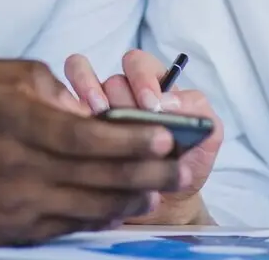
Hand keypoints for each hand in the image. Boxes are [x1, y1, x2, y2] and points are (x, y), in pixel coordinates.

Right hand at [0, 58, 188, 244]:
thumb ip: (32, 78)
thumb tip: (76, 100)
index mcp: (11, 122)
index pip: (86, 135)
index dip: (131, 138)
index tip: (164, 134)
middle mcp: (18, 169)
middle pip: (99, 175)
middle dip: (148, 170)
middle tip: (183, 164)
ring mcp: (16, 207)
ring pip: (91, 207)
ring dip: (134, 198)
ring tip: (164, 186)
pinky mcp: (12, 234)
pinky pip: (68, 226)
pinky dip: (101, 218)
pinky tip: (123, 208)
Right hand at [65, 50, 223, 225]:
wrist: (165, 204)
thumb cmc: (184, 166)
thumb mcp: (206, 139)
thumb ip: (199, 112)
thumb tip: (169, 101)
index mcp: (153, 87)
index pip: (139, 64)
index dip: (143, 79)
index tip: (151, 105)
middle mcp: (122, 93)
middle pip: (112, 77)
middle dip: (119, 95)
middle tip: (122, 115)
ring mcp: (97, 108)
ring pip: (82, 78)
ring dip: (89, 92)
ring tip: (96, 114)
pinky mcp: (78, 126)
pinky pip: (62, 101)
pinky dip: (68, 105)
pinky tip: (77, 128)